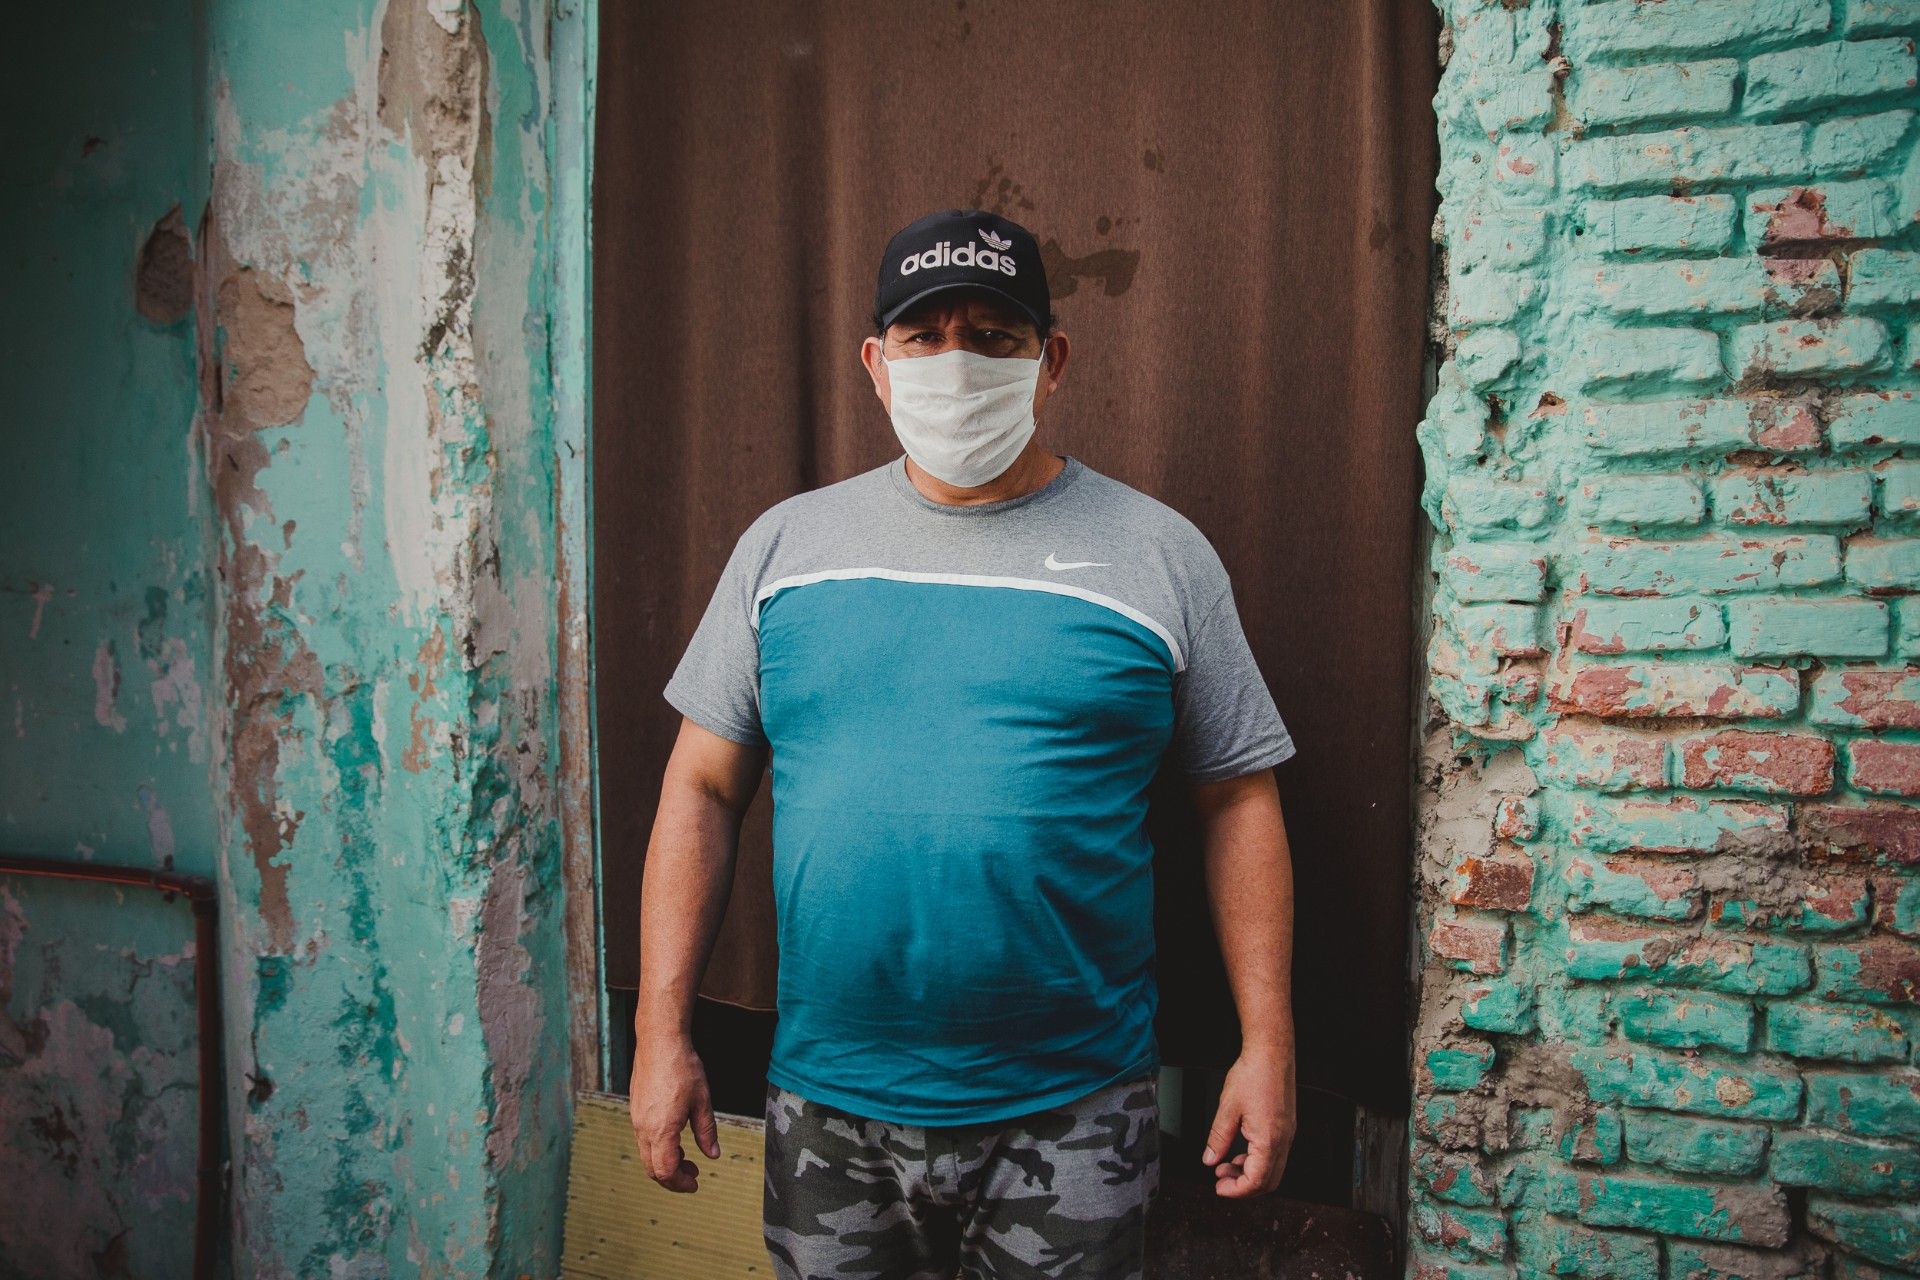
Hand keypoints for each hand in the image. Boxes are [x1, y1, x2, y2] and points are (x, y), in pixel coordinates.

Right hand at [629, 1035, 721, 1192]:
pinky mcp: (635, 1109)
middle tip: (693, 1174)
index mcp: (661, 1130)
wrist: (659, 1041)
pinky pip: (643, 1139)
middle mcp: (643, 1128)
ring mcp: (636, 1119)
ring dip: (665, 1162)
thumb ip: (706, 1131)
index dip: (680, 1183)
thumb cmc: (682, 1067)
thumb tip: (713, 1154)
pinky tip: (675, 1137)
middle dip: (672, 1178)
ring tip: (687, 1156)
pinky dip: (658, 1147)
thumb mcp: (702, 1101)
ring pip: (646, 1154)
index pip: (665, 1171)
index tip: (695, 1183)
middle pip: (652, 1168)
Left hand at [1200, 1044, 1296, 1197]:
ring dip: (1250, 1174)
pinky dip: (1258, 1161)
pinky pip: (1275, 1155)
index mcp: (1269, 1140)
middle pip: (1268, 1182)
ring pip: (1273, 1170)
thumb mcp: (1227, 1108)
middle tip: (1222, 1181)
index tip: (1220, 1188)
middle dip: (1244, 1187)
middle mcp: (1283, 1141)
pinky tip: (1240, 1153)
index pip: (1255, 1181)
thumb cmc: (1254, 1074)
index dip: (1236, 1190)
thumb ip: (1218, 1138)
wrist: (1272, 1053)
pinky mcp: (1286, 1127)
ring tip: (1226, 1167)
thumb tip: (1210, 1159)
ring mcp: (1287, 1135)